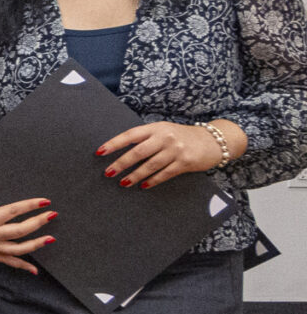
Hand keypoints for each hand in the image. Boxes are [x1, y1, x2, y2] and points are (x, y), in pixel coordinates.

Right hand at [0, 194, 54, 272]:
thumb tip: (21, 205)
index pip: (14, 211)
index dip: (31, 205)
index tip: (45, 200)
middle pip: (21, 230)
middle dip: (39, 222)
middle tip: (52, 215)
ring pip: (19, 248)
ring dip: (36, 244)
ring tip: (50, 238)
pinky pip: (9, 262)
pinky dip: (22, 266)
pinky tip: (35, 269)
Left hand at [99, 121, 226, 188]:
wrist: (213, 140)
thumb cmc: (182, 136)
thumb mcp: (164, 131)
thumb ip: (146, 138)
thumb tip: (121, 150)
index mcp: (156, 128)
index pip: (130, 135)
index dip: (114, 143)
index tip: (99, 152)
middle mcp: (165, 137)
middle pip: (138, 152)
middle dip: (121, 164)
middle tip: (108, 172)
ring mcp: (176, 150)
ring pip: (150, 165)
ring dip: (135, 175)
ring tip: (123, 182)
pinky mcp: (185, 162)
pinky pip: (164, 174)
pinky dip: (152, 181)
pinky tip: (143, 186)